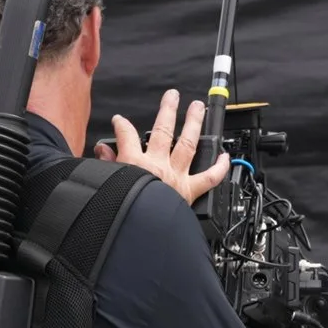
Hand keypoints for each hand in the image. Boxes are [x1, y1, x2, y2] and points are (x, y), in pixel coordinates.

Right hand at [95, 88, 230, 204]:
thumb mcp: (105, 184)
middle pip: (163, 130)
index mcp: (133, 163)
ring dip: (193, 123)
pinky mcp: (189, 192)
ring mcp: (176, 176)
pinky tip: (225, 156)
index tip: (119, 121)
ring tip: (197, 108)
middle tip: (173, 96)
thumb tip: (102, 150)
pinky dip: (219, 167)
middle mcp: (157, 165)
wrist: (139, 231)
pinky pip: (209, 177)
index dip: (121, 125)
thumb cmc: (121, 211)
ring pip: (187, 143)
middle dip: (167, 110)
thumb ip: (105, 164)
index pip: (126, 135)